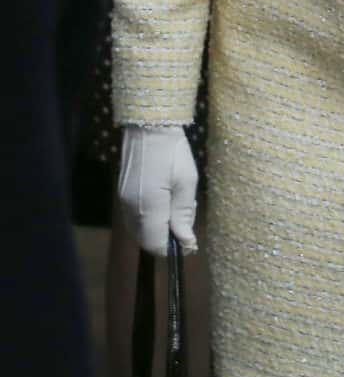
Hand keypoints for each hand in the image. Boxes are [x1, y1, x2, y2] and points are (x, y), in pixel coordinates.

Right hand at [117, 125, 198, 254]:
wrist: (148, 128)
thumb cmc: (173, 152)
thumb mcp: (186, 182)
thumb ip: (183, 213)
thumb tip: (186, 241)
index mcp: (148, 207)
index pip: (155, 243)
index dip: (171, 248)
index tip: (189, 243)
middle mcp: (130, 209)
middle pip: (145, 239)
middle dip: (166, 238)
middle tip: (186, 220)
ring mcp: (123, 202)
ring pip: (139, 229)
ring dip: (158, 229)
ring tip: (177, 208)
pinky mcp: (122, 194)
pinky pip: (135, 217)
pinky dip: (149, 219)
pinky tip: (165, 203)